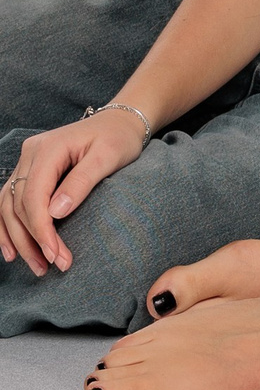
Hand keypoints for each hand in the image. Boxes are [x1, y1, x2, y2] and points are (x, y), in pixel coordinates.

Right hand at [0, 111, 149, 276]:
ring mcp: (26, 161)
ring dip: (18, 238)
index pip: (33, 196)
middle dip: (32, 240)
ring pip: (8, 206)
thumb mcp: (108, 157)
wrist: (119, 122)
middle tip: (52, 266)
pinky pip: (10, 201)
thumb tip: (55, 212)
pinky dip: (9, 226)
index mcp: (48, 148)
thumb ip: (81, 182)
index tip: (56, 255)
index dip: (41, 229)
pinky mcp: (29, 171)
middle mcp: (30, 153)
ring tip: (37, 266)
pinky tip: (12, 250)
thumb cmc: (117, 138)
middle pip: (18, 204)